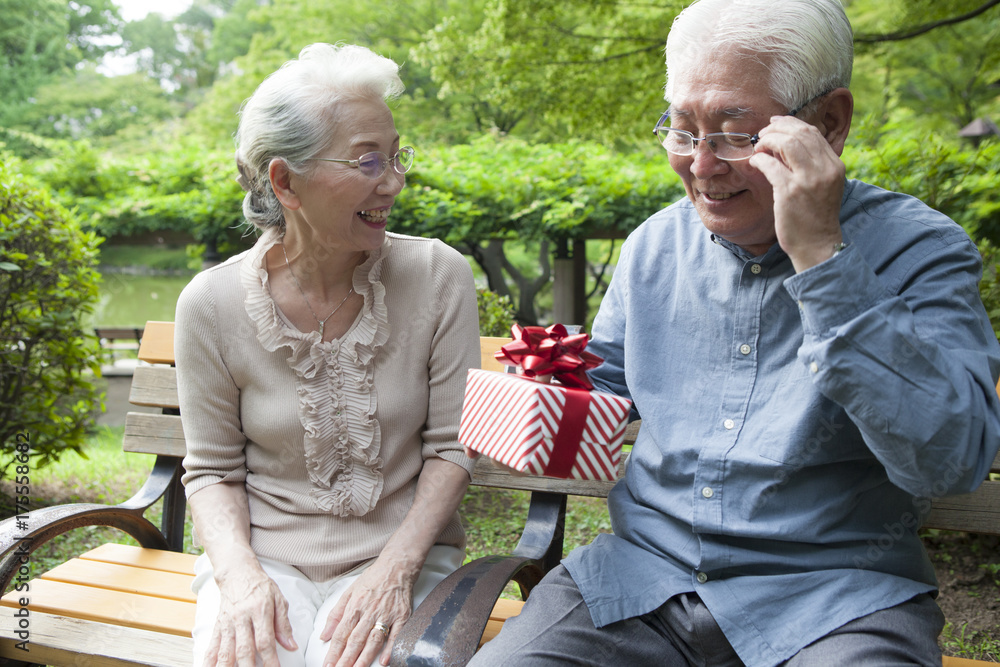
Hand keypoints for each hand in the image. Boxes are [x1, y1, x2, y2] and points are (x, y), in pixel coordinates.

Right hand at [205, 565, 296, 666]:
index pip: (264, 640)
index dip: (269, 658)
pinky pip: (212, 646)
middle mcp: (241, 618)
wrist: (237, 573)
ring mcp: (227, 623)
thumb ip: (284, 624)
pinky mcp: (218, 626)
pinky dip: (209, 661)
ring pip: (226, 650)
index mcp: (260, 610)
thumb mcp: (278, 599)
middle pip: (243, 648)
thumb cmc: (260, 586)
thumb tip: (291, 646)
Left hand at [319, 553, 417, 666]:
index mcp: (355, 605)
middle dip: (346, 659)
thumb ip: (336, 614)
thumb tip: (324, 634)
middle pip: (356, 639)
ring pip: (374, 640)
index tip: (328, 665)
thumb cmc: (373, 579)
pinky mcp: (402, 616)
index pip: (341, 633)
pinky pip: (396, 635)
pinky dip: (391, 648)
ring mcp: (387, 614)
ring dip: (364, 658)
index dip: (333, 651)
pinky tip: (385, 661)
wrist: (397, 566)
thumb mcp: (349, 592)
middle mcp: (370, 611)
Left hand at [749, 115, 845, 272]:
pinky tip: (754, 162)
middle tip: (762, 134)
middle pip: (799, 133)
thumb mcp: (822, 186)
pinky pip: (770, 165)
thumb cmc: (815, 217)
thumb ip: (809, 166)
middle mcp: (825, 169)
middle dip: (776, 128)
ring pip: (786, 144)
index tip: (775, 123)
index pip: (813, 133)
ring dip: (767, 140)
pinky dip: (760, 159)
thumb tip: (783, 146)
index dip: (791, 124)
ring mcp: (808, 180)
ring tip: (758, 147)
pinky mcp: (790, 192)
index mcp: (834, 165)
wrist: (816, 245)